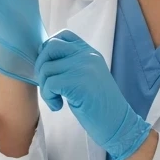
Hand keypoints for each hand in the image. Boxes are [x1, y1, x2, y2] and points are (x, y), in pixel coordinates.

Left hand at [34, 30, 152, 159]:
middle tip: (48, 86)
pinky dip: (48, 97)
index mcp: (90, 53)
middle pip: (50, 47)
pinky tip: (58, 106)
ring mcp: (83, 67)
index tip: (50, 70)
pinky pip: (50, 84)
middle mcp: (87, 55)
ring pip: (46, 68)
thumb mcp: (88, 78)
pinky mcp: (78, 82)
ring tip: (56, 100)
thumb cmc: (101, 106)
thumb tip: (44, 61)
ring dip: (45, 88)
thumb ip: (72, 65)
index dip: (48, 50)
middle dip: (41, 67)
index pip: (62, 36)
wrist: (118, 124)